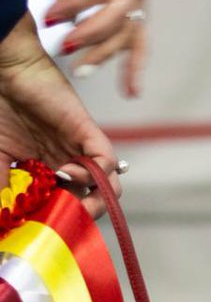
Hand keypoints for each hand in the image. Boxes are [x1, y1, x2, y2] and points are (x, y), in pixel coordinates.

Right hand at [0, 15, 121, 217]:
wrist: (5, 71)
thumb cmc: (0, 109)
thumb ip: (2, 187)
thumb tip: (4, 218)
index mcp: (51, 171)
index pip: (70, 205)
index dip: (64, 220)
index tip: (47, 230)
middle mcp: (71, 163)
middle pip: (95, 201)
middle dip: (83, 216)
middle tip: (63, 221)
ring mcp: (81, 149)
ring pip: (108, 186)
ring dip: (94, 200)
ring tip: (69, 201)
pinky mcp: (87, 132)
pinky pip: (106, 160)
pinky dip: (94, 173)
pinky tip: (68, 172)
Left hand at [38, 0, 146, 97]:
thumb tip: (61, 14)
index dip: (73, 5)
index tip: (49, 18)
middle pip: (117, 17)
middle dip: (89, 35)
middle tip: (64, 47)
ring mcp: (140, 3)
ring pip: (127, 35)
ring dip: (104, 55)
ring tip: (80, 71)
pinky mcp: (138, 16)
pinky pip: (140, 46)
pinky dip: (135, 70)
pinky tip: (131, 92)